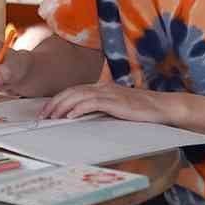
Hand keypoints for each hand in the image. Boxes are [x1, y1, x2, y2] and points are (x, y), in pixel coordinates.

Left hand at [38, 81, 175, 124]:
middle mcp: (102, 87)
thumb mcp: (116, 107)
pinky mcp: (116, 102)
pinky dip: (80, 108)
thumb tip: (82, 116)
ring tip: (52, 117)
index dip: (57, 100)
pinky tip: (71, 116)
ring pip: (79, 96)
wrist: (161, 107)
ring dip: (62, 106)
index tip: (46, 112)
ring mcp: (109, 93)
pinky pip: (93, 103)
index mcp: (101, 87)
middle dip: (54, 103)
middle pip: (71, 92)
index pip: (73, 91)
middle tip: (42, 116)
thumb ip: (100, 108)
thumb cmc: (140, 109)